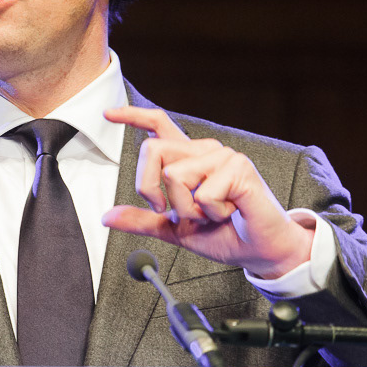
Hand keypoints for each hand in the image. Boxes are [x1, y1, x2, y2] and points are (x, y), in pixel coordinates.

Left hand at [100, 107, 313, 278]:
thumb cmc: (224, 236)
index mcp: (189, 160)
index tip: (108, 114)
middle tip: (173, 211)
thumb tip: (107, 217)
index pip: (159, 125)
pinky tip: (230, 212)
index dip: (132, 116)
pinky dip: (211, 213)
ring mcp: (223, 157)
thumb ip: (143, 220)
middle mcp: (204, 152)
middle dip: (150, 188)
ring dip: (187, 210)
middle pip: (152, 150)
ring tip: (212, 215)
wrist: (258, 252)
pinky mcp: (239, 168)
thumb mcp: (174, 230)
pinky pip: (202, 193)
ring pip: (174, 176)